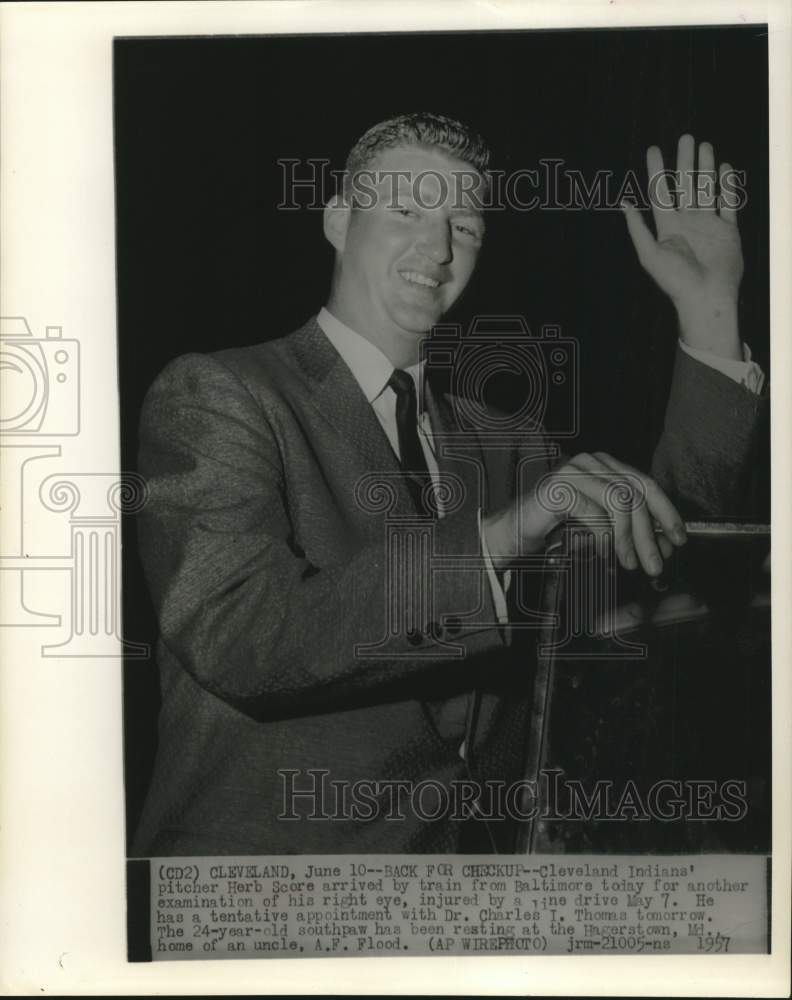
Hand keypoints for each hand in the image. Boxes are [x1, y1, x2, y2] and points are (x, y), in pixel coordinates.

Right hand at [483, 452, 686, 575]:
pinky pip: (595, 513)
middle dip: (651, 532)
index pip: (646, 484)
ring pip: (620, 501)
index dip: (666, 512)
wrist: (512, 534)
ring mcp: (574, 472)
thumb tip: (664, 543)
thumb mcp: (600, 526)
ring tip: (630, 563)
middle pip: (635, 493)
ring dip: (630, 538)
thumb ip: (629, 527)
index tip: (679, 539)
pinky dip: (605, 538)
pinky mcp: (559, 488)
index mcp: (604, 465)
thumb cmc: (556, 530)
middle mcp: (591, 462)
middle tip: (656, 564)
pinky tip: (604, 556)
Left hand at [621, 134, 742, 359]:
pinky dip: (728, 186)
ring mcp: (708, 225)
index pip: (661, 192)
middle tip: (685, 137)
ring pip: (707, 188)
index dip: (656, 170)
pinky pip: (728, 203)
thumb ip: (637, 228)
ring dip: (706, 167)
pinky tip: (726, 169)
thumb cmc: (675, 280)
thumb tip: (624, 203)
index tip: (653, 149)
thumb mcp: (649, 254)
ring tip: (704, 145)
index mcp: (667, 226)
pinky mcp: (728, 231)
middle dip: (685, 161)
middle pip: (685, 184)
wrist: (706, 296)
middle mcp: (687, 222)